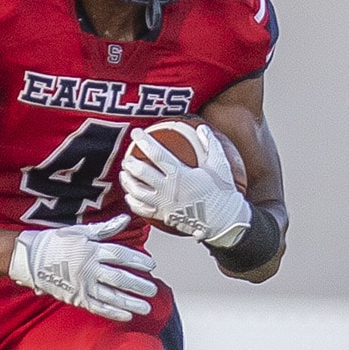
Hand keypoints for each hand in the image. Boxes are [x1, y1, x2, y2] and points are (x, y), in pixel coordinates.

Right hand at [8, 215, 157, 321]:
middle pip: (119, 278)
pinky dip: (113, 312)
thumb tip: (125, 220)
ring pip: (111, 296)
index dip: (138, 261)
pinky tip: (127, 316)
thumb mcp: (80, 231)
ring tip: (146, 307)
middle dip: (138, 285)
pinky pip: (97, 307)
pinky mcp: (76, 297)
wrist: (29, 258)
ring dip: (130, 302)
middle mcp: (89, 268)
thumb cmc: (55, 242)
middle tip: (153, 290)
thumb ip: (105, 229)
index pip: (121, 255)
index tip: (151, 266)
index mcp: (92, 249)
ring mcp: (83, 285)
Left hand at [120, 124, 251, 247]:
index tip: (136, 133)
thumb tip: (202, 128)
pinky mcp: (163, 216)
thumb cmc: (222, 192)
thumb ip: (211, 144)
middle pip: (142, 173)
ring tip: (125, 173)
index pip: (157, 154)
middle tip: (127, 156)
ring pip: (137, 192)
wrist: (223, 221)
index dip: (144, 142)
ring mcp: (164, 204)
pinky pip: (142, 209)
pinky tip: (130, 196)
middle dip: (131, 162)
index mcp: (180, 175)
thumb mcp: (219, 165)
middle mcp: (168, 190)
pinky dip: (133, 201)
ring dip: (128, 181)